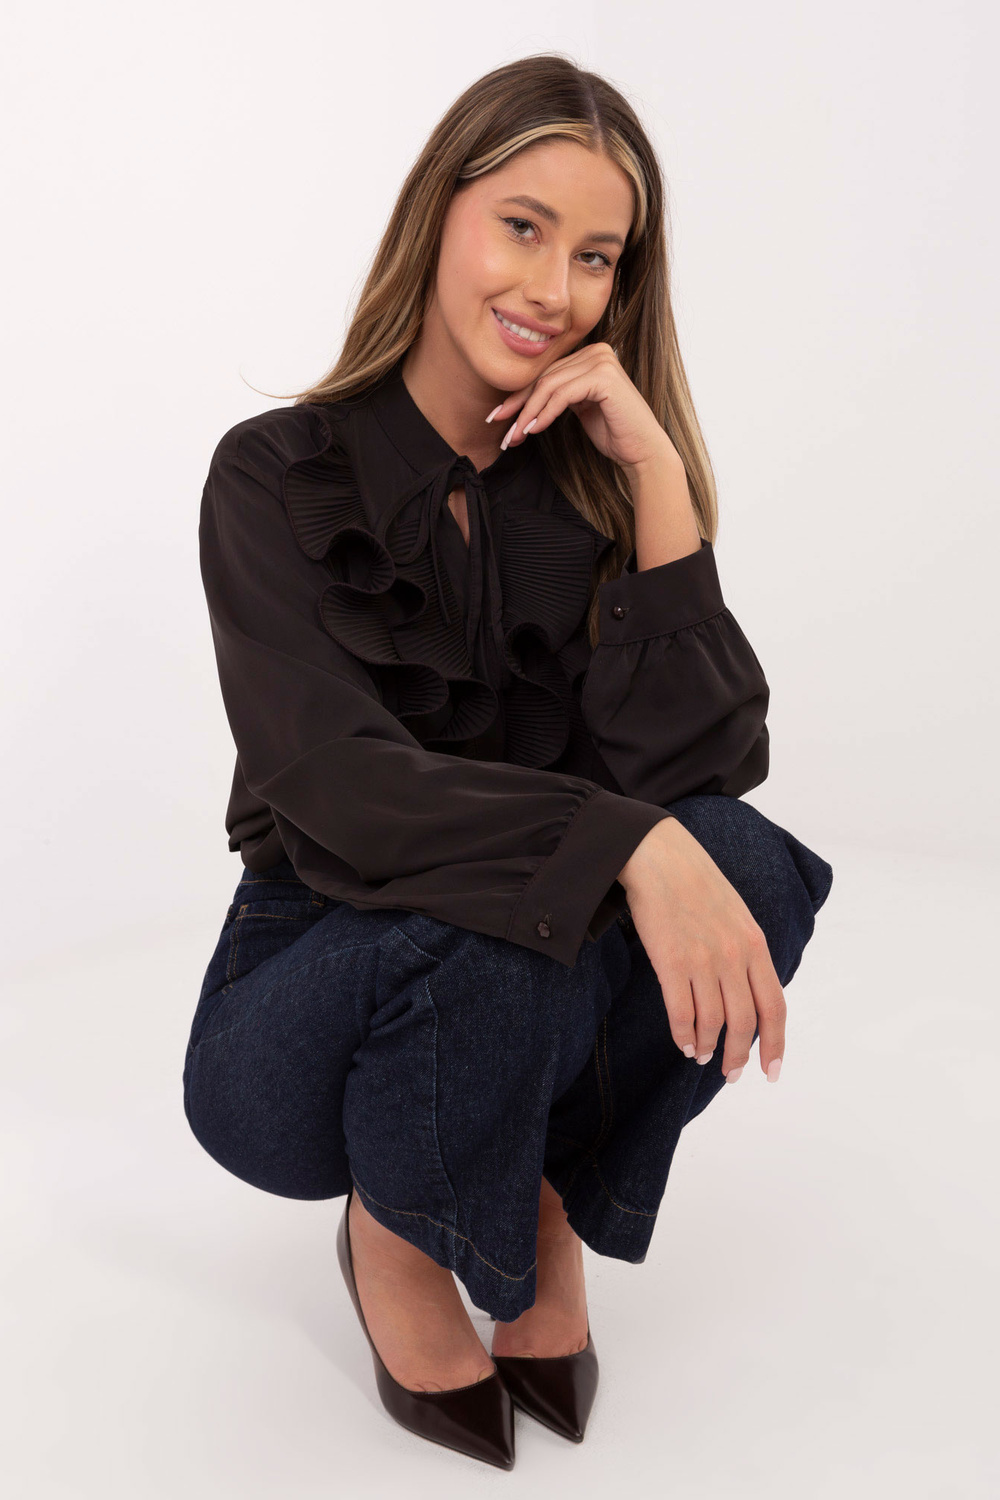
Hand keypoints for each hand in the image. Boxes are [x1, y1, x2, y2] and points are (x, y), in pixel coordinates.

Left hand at [487, 343, 678, 472]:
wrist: (642, 450)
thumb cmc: (614, 432)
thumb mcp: (580, 408)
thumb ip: (559, 395)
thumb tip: (522, 401)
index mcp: (590, 355)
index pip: (546, 374)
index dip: (519, 396)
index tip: (498, 417)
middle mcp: (597, 352)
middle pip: (545, 378)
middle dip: (518, 405)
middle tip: (501, 429)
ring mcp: (601, 361)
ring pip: (550, 386)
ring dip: (528, 413)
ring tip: (515, 436)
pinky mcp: (603, 376)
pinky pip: (562, 395)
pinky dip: (545, 413)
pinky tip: (534, 430)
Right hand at [617, 819, 785, 1082]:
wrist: (658, 856)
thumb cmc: (694, 882)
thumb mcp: (736, 914)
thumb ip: (746, 951)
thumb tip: (748, 993)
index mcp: (755, 944)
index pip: (774, 1006)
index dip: (775, 1044)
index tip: (771, 1070)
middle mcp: (734, 955)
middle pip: (745, 1022)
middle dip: (739, 1056)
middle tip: (732, 1074)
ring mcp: (702, 959)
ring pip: (712, 1022)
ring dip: (707, 1047)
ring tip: (700, 1056)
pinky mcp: (670, 961)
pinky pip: (681, 1012)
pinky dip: (683, 1035)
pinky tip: (682, 1042)